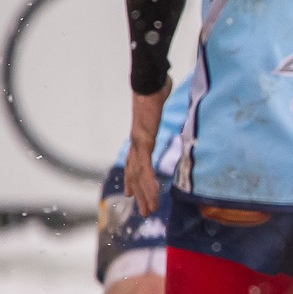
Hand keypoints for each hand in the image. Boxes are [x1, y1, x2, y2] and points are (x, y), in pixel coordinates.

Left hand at [125, 85, 169, 216]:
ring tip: (149, 211)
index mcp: (139, 135)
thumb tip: (162, 88)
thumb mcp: (157, 97)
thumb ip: (158, 98)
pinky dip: (149, 184)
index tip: (130, 193)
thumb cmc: (153, 86)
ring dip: (145, 195)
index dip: (132, 180)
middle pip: (135, 174)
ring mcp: (139, 144)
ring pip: (139, 177)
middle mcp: (136, 143)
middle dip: (139, 194)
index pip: (134, 163)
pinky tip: (152, 195)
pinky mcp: (144, 143)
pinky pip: (146, 169)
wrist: (148, 83)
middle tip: (144, 211)